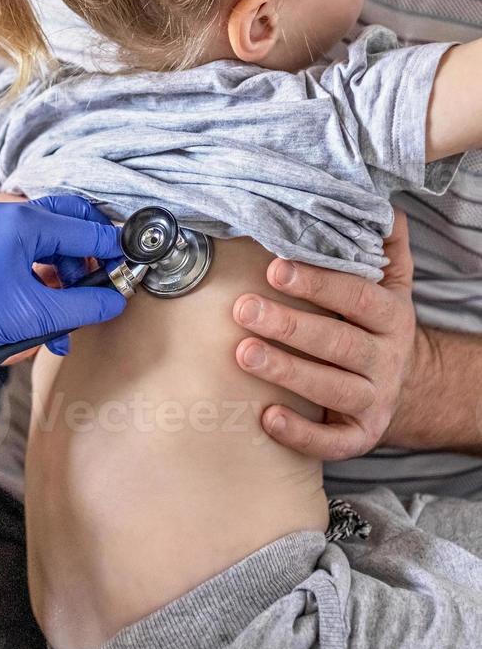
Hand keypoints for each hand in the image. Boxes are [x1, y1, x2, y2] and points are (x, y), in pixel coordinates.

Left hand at [0, 195, 126, 372]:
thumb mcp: (31, 315)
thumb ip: (81, 307)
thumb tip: (116, 302)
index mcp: (25, 221)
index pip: (88, 231)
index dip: (114, 255)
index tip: (130, 276)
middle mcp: (15, 215)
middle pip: (75, 225)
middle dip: (92, 261)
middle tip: (103, 288)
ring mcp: (1, 228)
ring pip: (56, 243)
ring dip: (69, 278)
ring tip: (68, 319)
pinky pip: (35, 255)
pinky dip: (47, 282)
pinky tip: (48, 319)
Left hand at [233, 210, 416, 460]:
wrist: (405, 383)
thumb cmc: (376, 323)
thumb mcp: (391, 282)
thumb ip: (385, 245)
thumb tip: (379, 205)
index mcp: (392, 317)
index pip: (357, 298)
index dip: (318, 283)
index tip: (275, 269)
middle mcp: (387, 360)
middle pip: (339, 344)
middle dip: (289, 326)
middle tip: (244, 308)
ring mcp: (374, 401)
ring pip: (332, 390)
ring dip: (287, 371)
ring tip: (243, 353)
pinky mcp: (360, 436)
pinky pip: (332, 442)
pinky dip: (301, 433)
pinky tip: (267, 416)